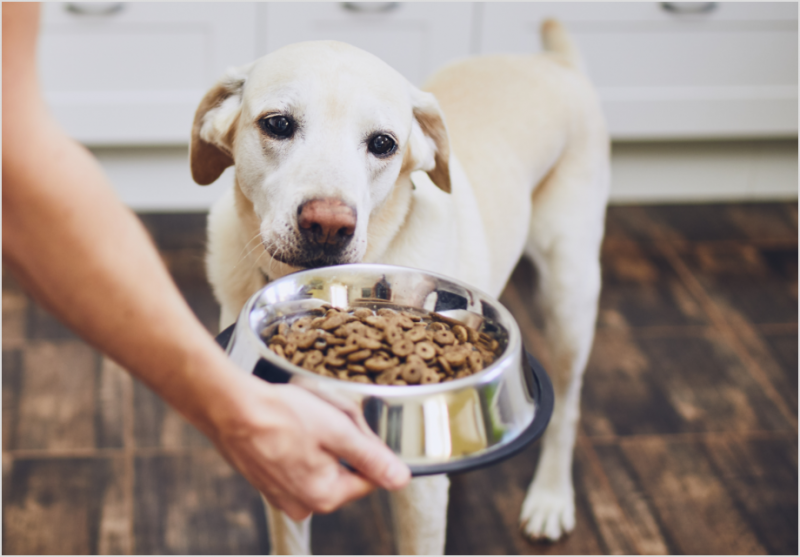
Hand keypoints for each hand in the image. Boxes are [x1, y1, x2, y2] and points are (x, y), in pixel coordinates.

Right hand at [204, 371, 410, 519]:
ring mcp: (280, 495)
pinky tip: (287, 425)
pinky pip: (295, 463)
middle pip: (344, 471)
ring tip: (302, 419)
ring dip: (319, 442)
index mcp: (325, 497)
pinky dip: (296, 445)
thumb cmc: (281, 415)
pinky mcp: (265, 481)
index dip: (367, 447)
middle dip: (341, 443)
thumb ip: (372, 457)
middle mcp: (302, 504)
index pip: (369, 478)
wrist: (229, 407)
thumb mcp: (338, 430)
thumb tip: (401, 479)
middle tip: (324, 417)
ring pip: (320, 465)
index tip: (351, 425)